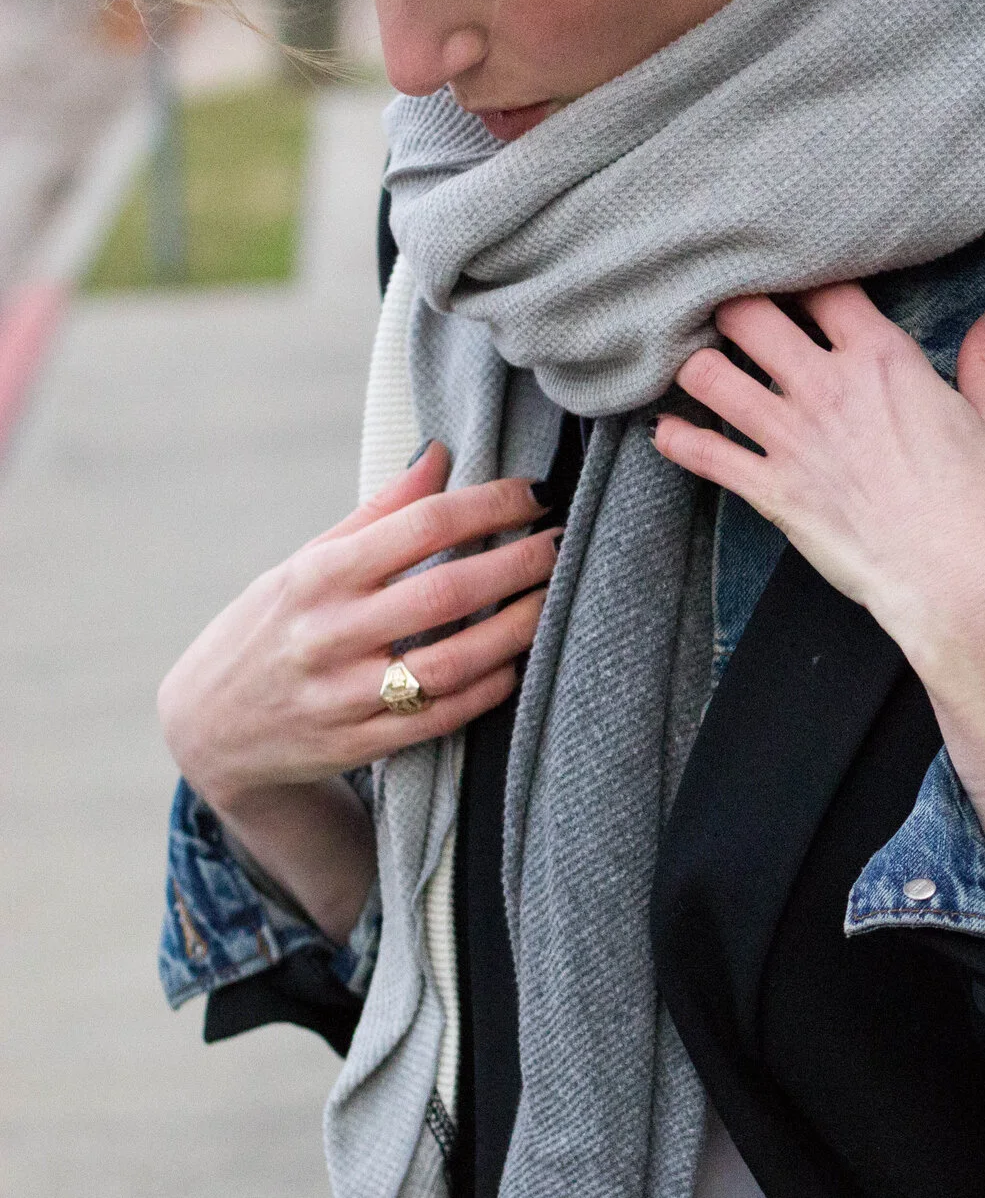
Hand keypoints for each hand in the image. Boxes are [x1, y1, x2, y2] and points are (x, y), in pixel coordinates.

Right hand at [159, 443, 556, 809]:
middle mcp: (328, 634)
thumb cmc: (270, 627)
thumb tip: (438, 454)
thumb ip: (376, 514)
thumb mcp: (305, 563)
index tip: (534, 494)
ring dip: (514, 631)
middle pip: (445, 594)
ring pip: (450, 663)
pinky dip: (489, 689)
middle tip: (563, 543)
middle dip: (517, 565)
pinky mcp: (359, 742)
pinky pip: (441, 716)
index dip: (487, 506)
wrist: (210, 729)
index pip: (419, 527)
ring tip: (554, 600)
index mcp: (316, 576)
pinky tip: (517, 662)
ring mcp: (343, 694)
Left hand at [653, 287, 984, 940]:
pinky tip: (667, 433)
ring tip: (697, 366)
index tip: (794, 282)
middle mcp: (827, 387)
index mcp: (883, 360)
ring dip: (697, 367)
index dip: (801, 277)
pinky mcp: (772, 491)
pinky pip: (704, 454)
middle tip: (729, 315)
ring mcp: (792, 438)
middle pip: (749, 315)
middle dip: (734, 309)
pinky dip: (678, 442)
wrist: (962, 582)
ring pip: (710, 375)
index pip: (823, 288)